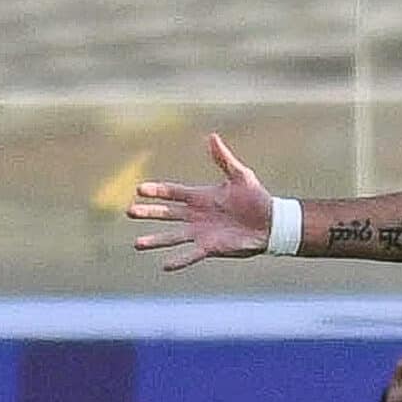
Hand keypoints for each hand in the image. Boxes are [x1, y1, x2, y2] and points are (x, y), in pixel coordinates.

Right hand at [127, 133, 274, 270]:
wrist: (271, 223)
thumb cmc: (257, 198)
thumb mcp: (241, 176)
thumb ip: (224, 159)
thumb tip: (212, 136)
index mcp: (200, 197)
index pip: (172, 193)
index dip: (157, 191)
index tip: (140, 190)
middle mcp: (195, 215)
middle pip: (166, 214)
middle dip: (149, 213)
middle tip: (130, 212)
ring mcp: (201, 232)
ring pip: (173, 236)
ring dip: (156, 240)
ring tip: (137, 244)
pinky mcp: (210, 247)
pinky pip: (191, 255)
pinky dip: (179, 260)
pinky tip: (165, 265)